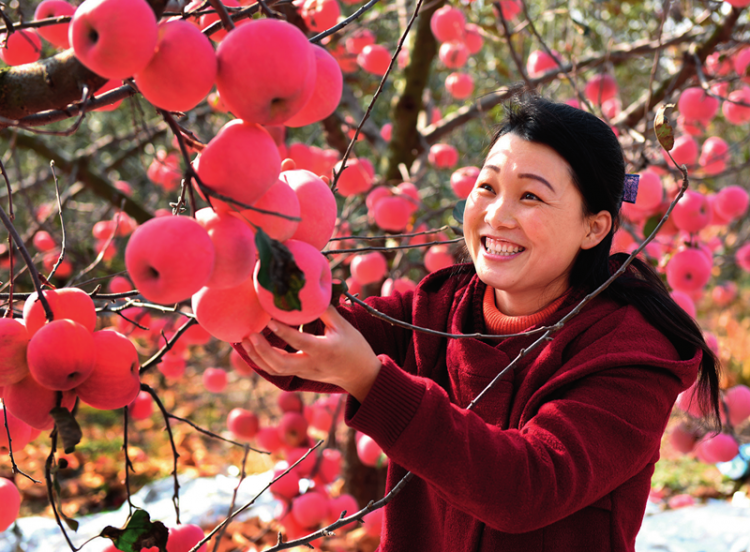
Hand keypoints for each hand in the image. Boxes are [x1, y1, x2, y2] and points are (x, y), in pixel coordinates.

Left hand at [242, 305, 381, 401]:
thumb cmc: (354, 347)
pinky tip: (252, 348)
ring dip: (257, 356)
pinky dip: (262, 360)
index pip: (300, 342)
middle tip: (249, 334)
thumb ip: (326, 310)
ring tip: (244, 340)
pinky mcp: (300, 374)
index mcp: (324, 350)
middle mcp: (311, 364)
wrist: (360, 375)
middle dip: (262, 350)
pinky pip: (276, 370)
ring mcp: (304, 372)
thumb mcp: (344, 327)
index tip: (269, 320)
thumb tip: (312, 292)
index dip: (283, 332)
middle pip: (280, 364)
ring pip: (275, 369)